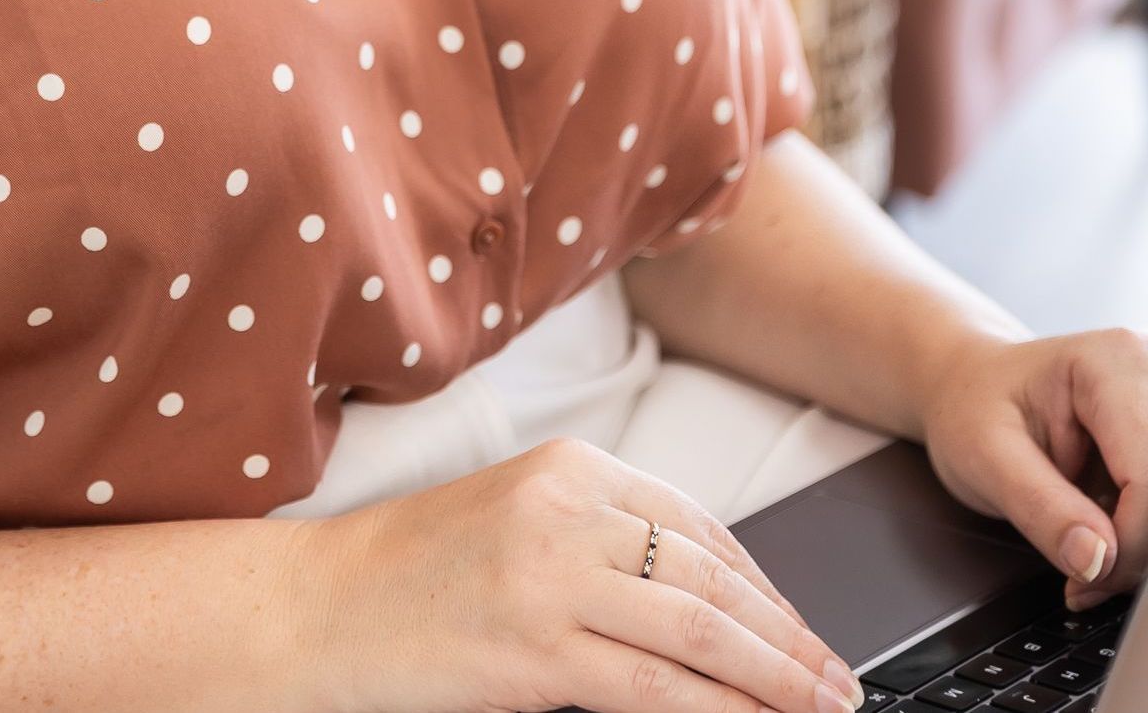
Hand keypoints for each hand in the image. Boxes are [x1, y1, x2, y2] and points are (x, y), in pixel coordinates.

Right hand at [297, 432, 866, 712]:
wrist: (318, 608)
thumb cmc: (407, 574)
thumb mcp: (512, 522)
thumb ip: (597, 542)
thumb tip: (701, 605)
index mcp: (566, 468)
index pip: (698, 526)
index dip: (765, 586)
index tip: (804, 631)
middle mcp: (566, 509)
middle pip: (711, 578)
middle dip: (787, 638)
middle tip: (838, 682)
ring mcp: (552, 577)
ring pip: (700, 631)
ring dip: (774, 679)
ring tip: (819, 708)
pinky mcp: (536, 649)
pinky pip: (654, 688)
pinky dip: (717, 712)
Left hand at [917, 323, 1146, 612]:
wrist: (966, 389)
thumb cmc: (969, 406)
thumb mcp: (984, 456)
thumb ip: (1040, 507)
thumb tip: (1097, 560)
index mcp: (1108, 365)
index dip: (1129, 542)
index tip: (1086, 576)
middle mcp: (1145, 375)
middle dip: (1136, 551)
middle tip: (1085, 577)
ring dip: (1136, 549)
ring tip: (1082, 549)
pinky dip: (1135, 539)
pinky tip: (1096, 532)